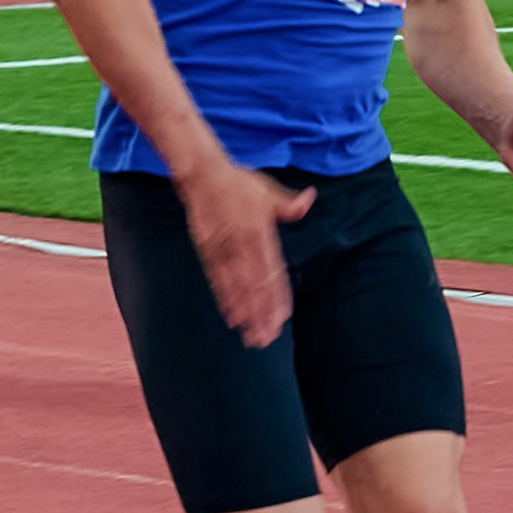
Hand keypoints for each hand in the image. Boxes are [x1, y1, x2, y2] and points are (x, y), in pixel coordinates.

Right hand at [180, 156, 310, 347]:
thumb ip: (289, 205)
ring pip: (237, 288)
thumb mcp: (268, 191)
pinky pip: (218, 281)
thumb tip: (309, 199)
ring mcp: (224, 250)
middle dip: (262, 314)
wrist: (203, 175)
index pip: (273, 272)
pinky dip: (225, 300)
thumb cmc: (238, 183)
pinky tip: (232, 318)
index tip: (283, 318)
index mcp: (261, 232)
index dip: (277, 297)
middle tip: (268, 338)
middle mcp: (244, 245)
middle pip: (255, 286)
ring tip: (252, 336)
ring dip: (245, 314)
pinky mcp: (207, 252)